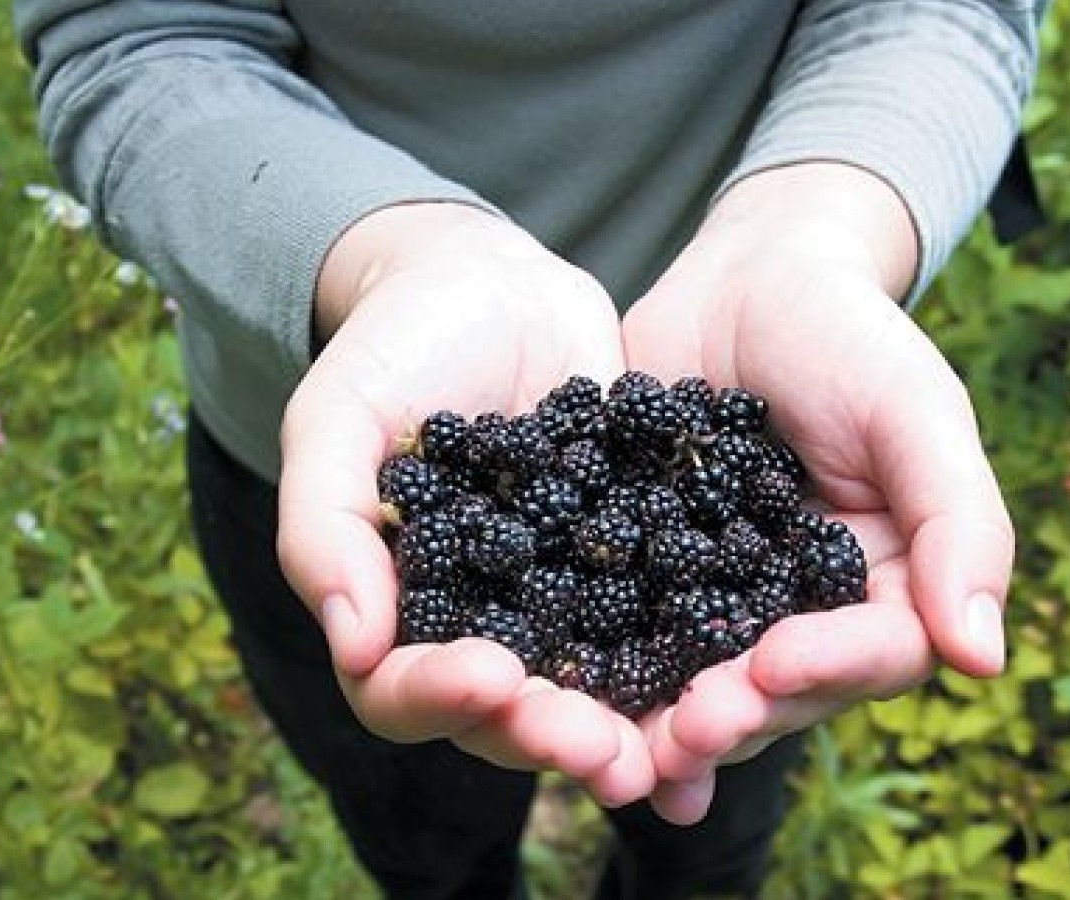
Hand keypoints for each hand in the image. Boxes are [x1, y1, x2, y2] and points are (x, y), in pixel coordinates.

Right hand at [277, 203, 653, 806]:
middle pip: (510, 713)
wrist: (490, 285)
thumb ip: (323, 526)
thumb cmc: (393, 346)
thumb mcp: (336, 421)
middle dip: (555, 736)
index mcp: (397, 611)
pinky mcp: (632, 563)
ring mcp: (560, 600)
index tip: (493, 678)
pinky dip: (696, 654)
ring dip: (635, 722)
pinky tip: (747, 677)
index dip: (443, 697)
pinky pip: (662, 620)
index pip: (404, 689)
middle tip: (608, 751)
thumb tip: (351, 641)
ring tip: (686, 739)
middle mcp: (482, 624)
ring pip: (594, 687)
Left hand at [622, 164, 1014, 822]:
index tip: (775, 666)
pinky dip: (608, 684)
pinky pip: (628, 638)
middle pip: (784, 691)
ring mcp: (721, 601)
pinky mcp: (647, 581)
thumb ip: (958, 524)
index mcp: (884, 584)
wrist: (746, 279)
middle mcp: (805, 611)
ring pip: (705, 683)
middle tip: (691, 727)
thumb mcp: (916, 411)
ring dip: (673, 724)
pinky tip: (572, 717)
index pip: (876, 651)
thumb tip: (985, 662)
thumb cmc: (848, 335)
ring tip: (635, 749)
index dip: (831, 668)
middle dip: (739, 715)